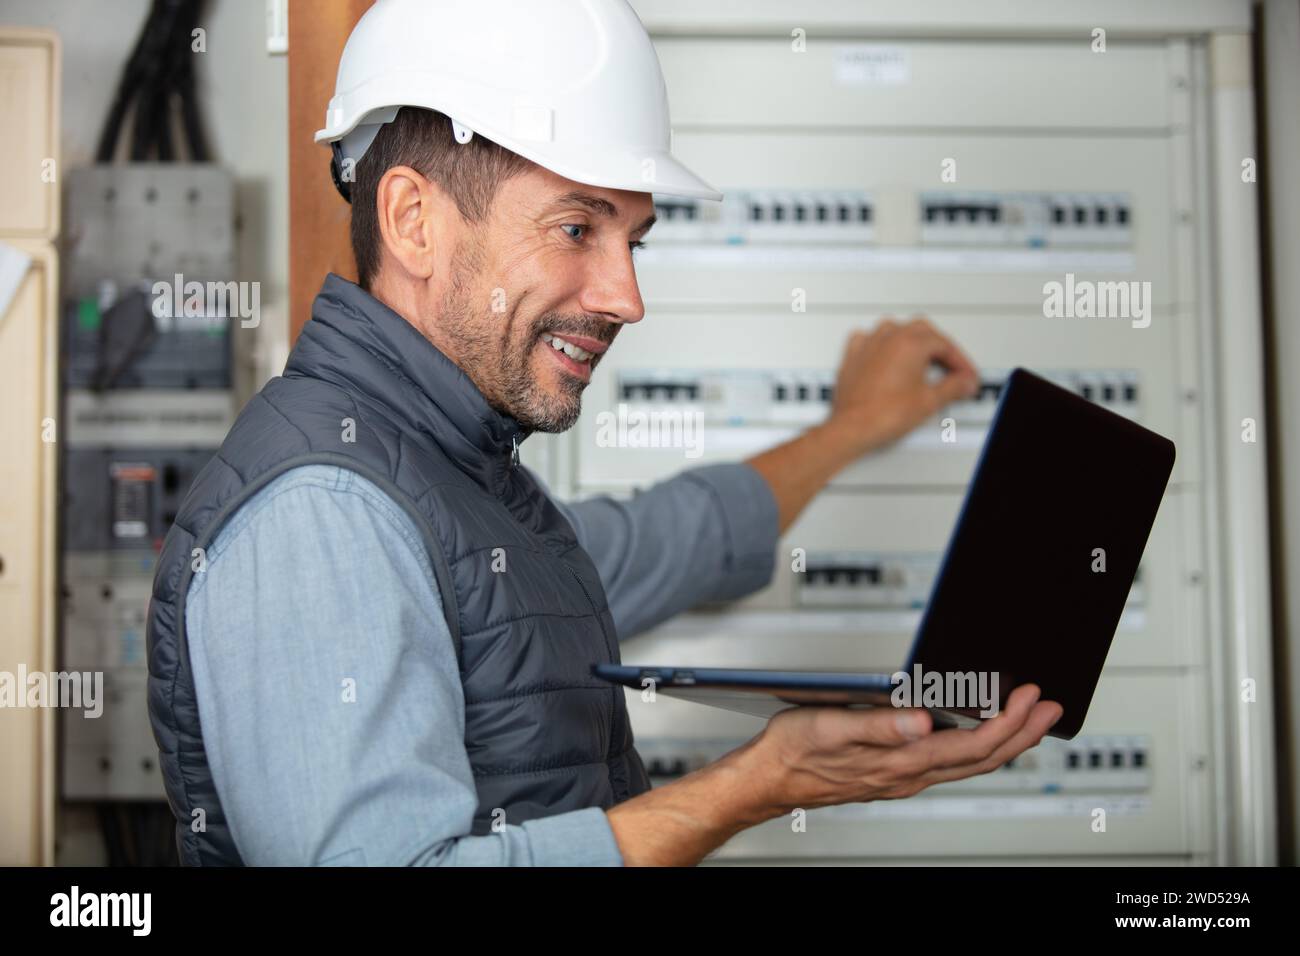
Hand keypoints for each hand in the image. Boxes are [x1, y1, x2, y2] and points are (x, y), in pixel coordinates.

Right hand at [738, 684, 1061, 814]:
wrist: (770, 777)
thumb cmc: (796, 750)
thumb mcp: (833, 726)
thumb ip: (881, 725)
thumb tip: (924, 720)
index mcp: (902, 761)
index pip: (972, 744)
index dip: (1009, 722)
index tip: (1032, 698)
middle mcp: (910, 774)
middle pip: (982, 758)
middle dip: (1022, 732)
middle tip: (1050, 709)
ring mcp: (905, 777)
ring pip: (970, 764)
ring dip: (1005, 741)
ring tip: (1028, 720)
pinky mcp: (895, 773)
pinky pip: (951, 764)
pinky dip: (976, 748)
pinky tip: (976, 735)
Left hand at [823, 316, 979, 456]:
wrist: (852, 428)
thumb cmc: (881, 414)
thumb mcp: (929, 401)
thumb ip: (953, 387)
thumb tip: (964, 382)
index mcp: (910, 344)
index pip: (944, 344)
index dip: (959, 360)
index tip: (965, 374)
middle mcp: (888, 338)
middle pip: (922, 330)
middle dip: (940, 346)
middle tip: (950, 366)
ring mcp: (868, 345)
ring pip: (895, 329)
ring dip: (912, 339)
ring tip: (923, 357)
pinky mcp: (853, 356)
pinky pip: (868, 338)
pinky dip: (881, 342)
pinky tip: (885, 351)